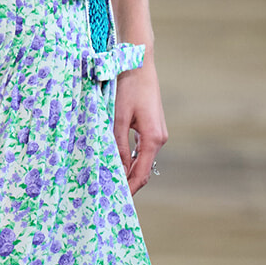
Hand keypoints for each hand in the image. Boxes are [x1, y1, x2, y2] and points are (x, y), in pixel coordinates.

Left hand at [114, 59, 166, 194]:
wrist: (139, 62)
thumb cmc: (128, 87)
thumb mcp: (117, 117)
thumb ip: (116, 145)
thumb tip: (114, 169)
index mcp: (153, 139)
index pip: (140, 174)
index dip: (128, 190)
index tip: (115, 202)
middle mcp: (159, 139)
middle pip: (142, 169)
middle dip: (126, 183)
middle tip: (107, 194)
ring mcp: (157, 132)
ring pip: (140, 159)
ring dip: (126, 170)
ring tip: (108, 180)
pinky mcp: (152, 126)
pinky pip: (140, 149)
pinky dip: (128, 157)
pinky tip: (115, 160)